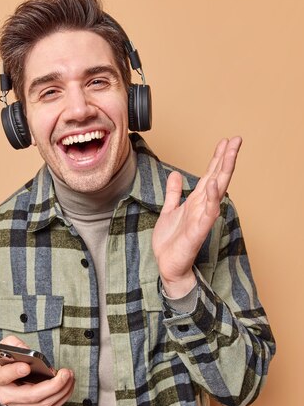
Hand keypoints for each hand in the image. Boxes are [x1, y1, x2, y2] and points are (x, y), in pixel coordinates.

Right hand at [0, 336, 74, 405]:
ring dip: (62, 390)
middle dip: (52, 385)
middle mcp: (7, 396)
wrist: (4, 382)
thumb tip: (26, 349)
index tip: (26, 366)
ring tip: (70, 376)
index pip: (4, 376)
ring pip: (44, 403)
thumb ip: (13, 344)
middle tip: (66, 373)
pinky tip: (69, 384)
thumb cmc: (7, 363)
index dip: (15, 371)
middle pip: (31, 396)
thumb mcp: (4, 348)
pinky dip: (62, 396)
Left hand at [152, 136, 241, 297]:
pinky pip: (208, 213)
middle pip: (218, 178)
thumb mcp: (169, 211)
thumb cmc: (171, 242)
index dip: (218, 158)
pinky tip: (212, 185)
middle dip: (227, 159)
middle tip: (236, 140)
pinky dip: (211, 199)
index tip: (226, 141)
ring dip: (223, 173)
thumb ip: (174, 193)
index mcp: (196, 201)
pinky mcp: (198, 231)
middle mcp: (202, 207)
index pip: (210, 174)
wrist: (167, 265)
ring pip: (217, 192)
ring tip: (230, 154)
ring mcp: (202, 218)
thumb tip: (176, 175)